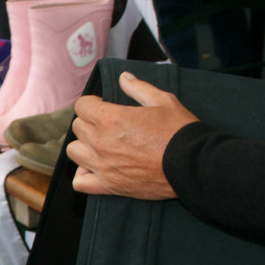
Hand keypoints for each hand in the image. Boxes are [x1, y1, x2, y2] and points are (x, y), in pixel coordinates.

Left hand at [68, 71, 197, 199]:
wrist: (191, 164)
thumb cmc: (178, 131)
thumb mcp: (163, 101)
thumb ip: (139, 88)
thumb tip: (124, 78)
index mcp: (111, 118)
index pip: (82, 106)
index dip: (92, 103)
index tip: (103, 106)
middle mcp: (100, 142)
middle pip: (78, 127)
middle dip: (89, 122)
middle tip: (106, 125)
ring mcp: (101, 166)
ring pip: (74, 152)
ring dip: (83, 146)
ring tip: (99, 146)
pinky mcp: (107, 186)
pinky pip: (79, 182)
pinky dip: (83, 176)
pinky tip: (95, 169)